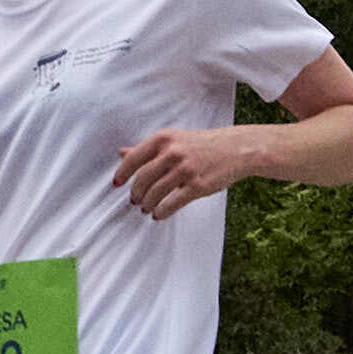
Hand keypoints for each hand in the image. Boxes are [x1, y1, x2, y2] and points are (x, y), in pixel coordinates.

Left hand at [110, 125, 249, 219]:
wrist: (236, 148)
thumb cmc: (203, 145)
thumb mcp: (174, 140)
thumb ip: (148, 148)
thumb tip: (122, 153)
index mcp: (163, 139)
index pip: (133, 158)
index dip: (122, 174)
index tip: (117, 184)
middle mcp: (172, 153)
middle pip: (142, 179)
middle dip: (135, 193)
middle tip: (135, 201)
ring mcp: (185, 169)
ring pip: (154, 193)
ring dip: (147, 204)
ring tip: (146, 208)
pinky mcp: (197, 186)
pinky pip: (171, 204)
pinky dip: (161, 212)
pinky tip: (159, 214)